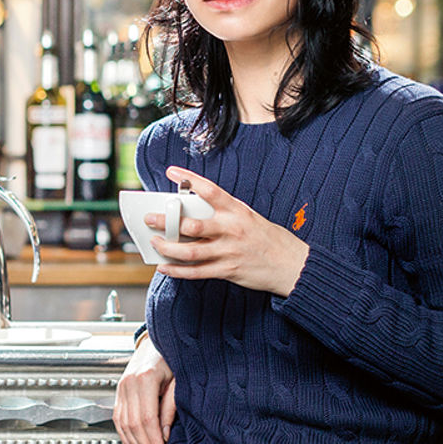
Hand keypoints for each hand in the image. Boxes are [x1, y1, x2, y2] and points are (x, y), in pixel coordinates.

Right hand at [114, 335, 176, 443]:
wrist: (156, 342)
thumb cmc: (171, 358)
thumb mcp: (177, 381)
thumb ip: (170, 408)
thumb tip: (165, 435)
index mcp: (145, 379)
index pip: (148, 418)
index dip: (153, 440)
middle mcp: (129, 383)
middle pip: (134, 424)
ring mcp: (121, 387)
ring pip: (124, 423)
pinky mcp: (119, 390)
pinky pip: (118, 417)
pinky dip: (124, 434)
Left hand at [146, 166, 309, 296]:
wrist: (293, 264)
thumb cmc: (268, 238)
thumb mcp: (248, 217)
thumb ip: (223, 214)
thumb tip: (192, 212)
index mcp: (237, 211)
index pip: (210, 190)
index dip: (189, 179)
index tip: (172, 172)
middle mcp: (231, 230)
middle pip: (191, 225)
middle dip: (166, 221)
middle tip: (149, 218)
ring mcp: (228, 252)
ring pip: (189, 251)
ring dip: (167, 247)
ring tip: (154, 242)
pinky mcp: (227, 271)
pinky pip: (195, 272)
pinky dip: (176, 270)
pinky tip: (164, 266)